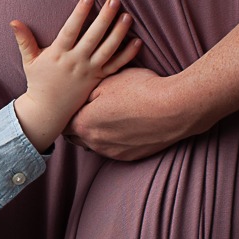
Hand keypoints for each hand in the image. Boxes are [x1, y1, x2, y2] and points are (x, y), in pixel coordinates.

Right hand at [11, 0, 140, 151]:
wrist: (48, 111)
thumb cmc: (38, 83)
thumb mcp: (29, 61)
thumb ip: (24, 40)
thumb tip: (13, 21)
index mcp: (58, 55)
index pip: (71, 31)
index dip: (79, 14)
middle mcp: (76, 62)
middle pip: (93, 37)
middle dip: (104, 18)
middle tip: (114, 0)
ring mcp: (89, 71)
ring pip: (108, 50)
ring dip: (119, 33)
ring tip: (127, 16)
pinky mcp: (98, 79)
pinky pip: (115, 66)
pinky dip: (127, 55)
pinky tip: (137, 41)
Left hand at [64, 66, 210, 160]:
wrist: (175, 108)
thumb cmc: (141, 89)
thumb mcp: (107, 81)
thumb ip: (86, 92)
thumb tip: (76, 96)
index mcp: (84, 123)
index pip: (63, 123)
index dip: (66, 112)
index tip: (72, 104)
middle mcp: (94, 143)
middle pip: (74, 137)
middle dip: (77, 124)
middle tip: (86, 109)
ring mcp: (112, 153)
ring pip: (93, 145)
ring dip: (95, 134)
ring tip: (107, 117)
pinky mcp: (129, 157)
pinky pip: (112, 150)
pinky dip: (113, 140)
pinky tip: (124, 126)